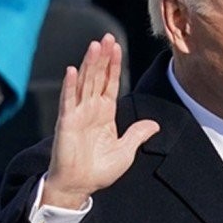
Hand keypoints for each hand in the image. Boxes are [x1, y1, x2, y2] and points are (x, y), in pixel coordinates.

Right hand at [40, 36, 158, 209]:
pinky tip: (73, 70)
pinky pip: (69, 101)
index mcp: (105, 114)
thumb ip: (137, 134)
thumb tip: (154, 124)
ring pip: (85, 83)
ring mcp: (78, 114)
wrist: (80, 185)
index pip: (110, 84)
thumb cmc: (99, 170)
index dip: (114, 65)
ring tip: (94, 46)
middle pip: (98, 77)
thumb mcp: (126, 151)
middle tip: (107, 37)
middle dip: (103, 57)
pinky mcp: (67, 122)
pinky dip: (71, 86)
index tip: (117, 46)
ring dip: (89, 64)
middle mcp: (91, 109)